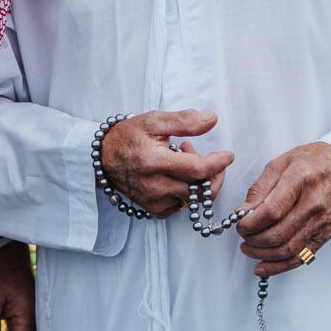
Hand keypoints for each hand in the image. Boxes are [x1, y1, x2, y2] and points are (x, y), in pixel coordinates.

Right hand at [101, 110, 233, 218]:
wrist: (102, 158)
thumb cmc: (129, 136)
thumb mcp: (155, 120)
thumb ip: (185, 120)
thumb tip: (212, 119)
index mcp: (154, 162)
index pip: (197, 169)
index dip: (218, 163)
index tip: (228, 155)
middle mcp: (154, 186)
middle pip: (200, 190)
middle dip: (212, 173)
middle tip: (199, 152)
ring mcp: (153, 201)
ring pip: (193, 200)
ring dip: (198, 181)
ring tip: (184, 160)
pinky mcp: (152, 210)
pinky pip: (181, 206)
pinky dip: (186, 193)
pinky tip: (177, 176)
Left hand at [234, 142, 330, 276]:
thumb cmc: (310, 162)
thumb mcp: (279, 164)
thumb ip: (259, 189)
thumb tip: (243, 213)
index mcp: (301, 179)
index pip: (272, 211)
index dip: (251, 223)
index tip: (240, 224)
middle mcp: (314, 203)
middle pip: (278, 234)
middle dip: (254, 240)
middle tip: (243, 236)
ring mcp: (322, 222)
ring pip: (288, 249)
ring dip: (263, 254)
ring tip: (248, 249)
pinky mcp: (325, 235)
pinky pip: (300, 257)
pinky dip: (279, 266)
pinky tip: (263, 266)